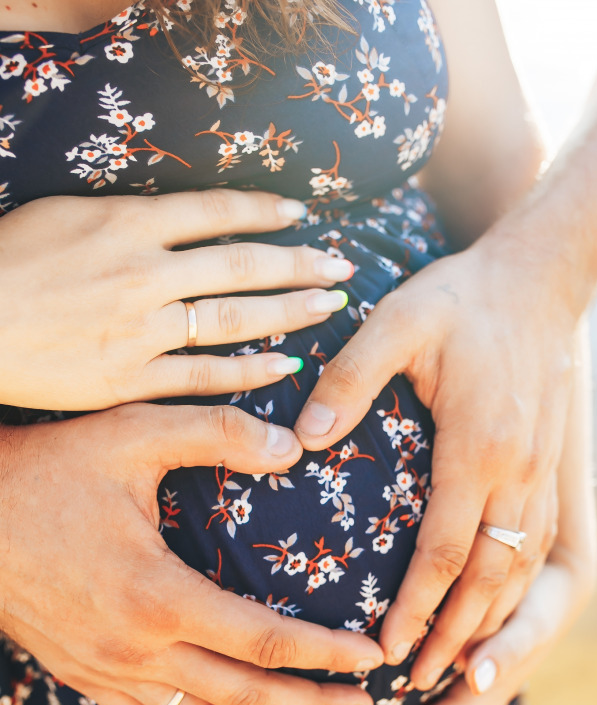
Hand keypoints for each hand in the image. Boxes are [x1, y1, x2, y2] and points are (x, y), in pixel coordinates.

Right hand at [0, 189, 352, 410]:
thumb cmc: (8, 260)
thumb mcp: (66, 215)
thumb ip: (127, 219)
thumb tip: (177, 220)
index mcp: (125, 224)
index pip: (215, 212)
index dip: (265, 211)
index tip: (302, 213)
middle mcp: (142, 273)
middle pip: (241, 265)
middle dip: (299, 263)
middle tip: (342, 265)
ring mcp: (140, 329)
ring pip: (233, 320)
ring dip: (289, 312)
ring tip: (329, 306)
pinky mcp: (128, 379)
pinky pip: (203, 376)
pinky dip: (248, 371)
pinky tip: (285, 366)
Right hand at [0, 405, 381, 704]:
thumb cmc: (49, 470)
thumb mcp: (132, 434)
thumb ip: (216, 432)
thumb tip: (295, 446)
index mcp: (157, 596)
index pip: (264, 640)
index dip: (325, 654)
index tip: (373, 659)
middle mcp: (135, 649)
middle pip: (242, 696)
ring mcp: (106, 672)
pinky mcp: (84, 677)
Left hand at [294, 226, 577, 687]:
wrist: (540, 276)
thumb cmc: (461, 298)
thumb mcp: (396, 322)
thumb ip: (347, 381)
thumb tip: (300, 441)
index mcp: (477, 448)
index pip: (445, 551)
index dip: (416, 607)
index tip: (387, 650)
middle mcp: (517, 473)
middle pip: (489, 579)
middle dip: (453, 637)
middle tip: (416, 684)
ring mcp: (539, 473)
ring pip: (519, 572)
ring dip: (487, 624)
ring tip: (452, 667)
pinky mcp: (548, 468)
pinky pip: (535, 548)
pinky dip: (512, 591)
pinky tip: (489, 611)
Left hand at [312, 544, 594, 704]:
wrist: (559, 579)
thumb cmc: (544, 604)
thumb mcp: (532, 626)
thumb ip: (509, 650)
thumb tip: (478, 678)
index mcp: (479, 698)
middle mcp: (460, 693)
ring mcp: (451, 675)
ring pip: (403, 700)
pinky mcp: (443, 652)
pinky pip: (407, 670)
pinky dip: (381, 675)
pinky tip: (349, 667)